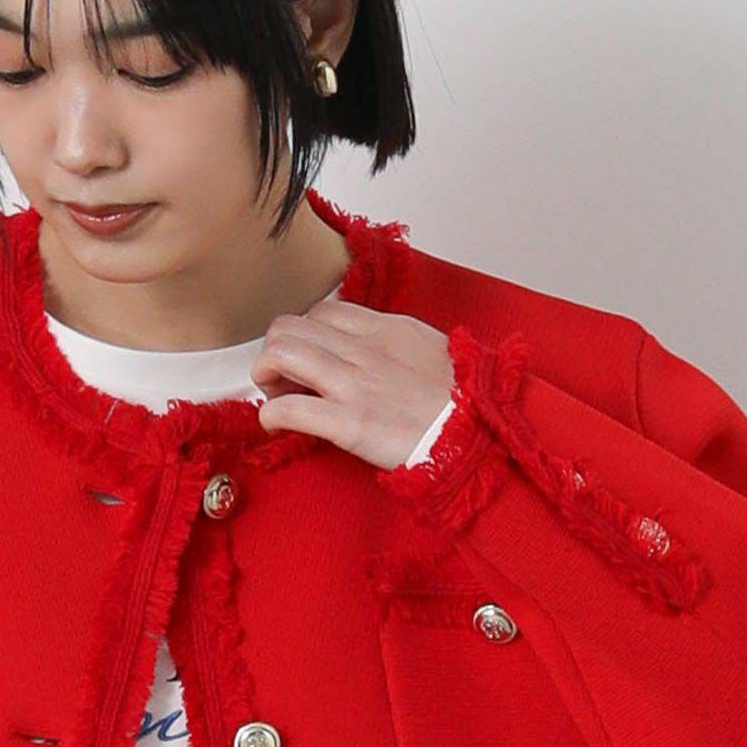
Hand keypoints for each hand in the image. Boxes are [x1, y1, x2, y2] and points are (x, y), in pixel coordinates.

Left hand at [249, 300, 454, 468]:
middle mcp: (363, 350)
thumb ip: (389, 342)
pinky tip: (277, 425)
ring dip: (265, 377)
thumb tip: (363, 348)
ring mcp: (354, 385)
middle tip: (282, 381)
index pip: (321, 312)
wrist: (480, 433)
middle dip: (274, 353)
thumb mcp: (427, 349)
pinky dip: (271, 415)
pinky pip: (288, 409)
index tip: (306, 361)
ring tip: (277, 397)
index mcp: (384, 329)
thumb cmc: (461, 399)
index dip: (303, 334)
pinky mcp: (349, 423)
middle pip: (289, 328)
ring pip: (280, 356)